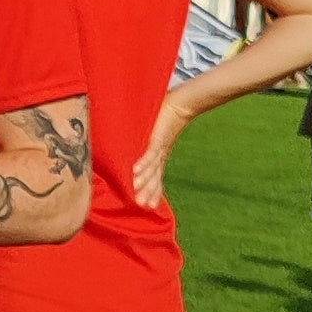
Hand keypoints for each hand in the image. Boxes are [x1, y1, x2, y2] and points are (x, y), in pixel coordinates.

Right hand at [130, 96, 186, 212]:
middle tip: (143, 206)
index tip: (149, 206)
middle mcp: (160, 155)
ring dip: (145, 182)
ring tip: (139, 195)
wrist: (181, 105)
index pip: (156, 177)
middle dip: (149, 192)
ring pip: (152, 169)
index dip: (154, 191)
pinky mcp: (158, 139)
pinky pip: (150, 153)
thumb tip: (131, 144)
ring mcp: (160, 148)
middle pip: (154, 177)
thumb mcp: (153, 133)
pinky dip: (143, 163)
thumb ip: (145, 141)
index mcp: (160, 157)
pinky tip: (136, 172)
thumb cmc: (164, 117)